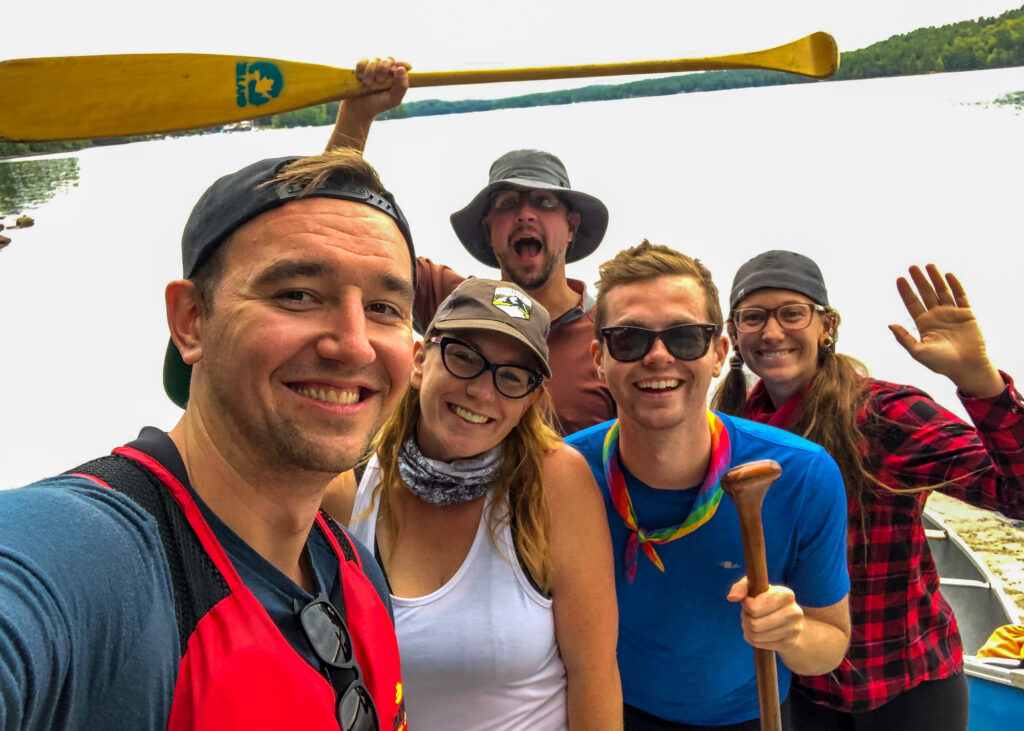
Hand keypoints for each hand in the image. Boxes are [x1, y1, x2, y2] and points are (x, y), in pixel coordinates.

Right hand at [347, 57, 410, 119]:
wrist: (359, 108)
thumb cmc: (379, 104)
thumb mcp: (393, 100)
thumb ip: (401, 87)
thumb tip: (401, 69)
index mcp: (397, 77)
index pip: (403, 65)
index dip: (400, 64)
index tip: (393, 71)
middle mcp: (387, 69)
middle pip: (389, 59)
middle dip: (383, 68)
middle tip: (379, 80)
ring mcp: (375, 66)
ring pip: (375, 60)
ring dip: (370, 71)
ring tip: (367, 84)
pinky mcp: (363, 66)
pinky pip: (363, 61)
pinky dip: (361, 68)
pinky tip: (360, 78)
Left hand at [727, 577, 803, 652]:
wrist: (789, 620)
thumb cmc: (766, 599)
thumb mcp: (755, 587)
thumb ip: (741, 587)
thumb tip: (732, 597)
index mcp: (786, 595)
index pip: (754, 608)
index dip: (746, 606)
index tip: (748, 602)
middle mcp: (794, 612)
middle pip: (754, 624)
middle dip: (745, 619)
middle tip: (748, 614)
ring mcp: (793, 630)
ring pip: (756, 635)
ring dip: (747, 629)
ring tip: (751, 623)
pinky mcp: (789, 643)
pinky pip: (760, 644)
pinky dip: (753, 639)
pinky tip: (757, 633)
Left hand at [889, 264, 1002, 397]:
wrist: (966, 367)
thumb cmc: (941, 363)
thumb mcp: (918, 352)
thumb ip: (904, 338)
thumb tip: (889, 324)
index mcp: (924, 324)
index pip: (912, 303)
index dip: (906, 291)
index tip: (899, 279)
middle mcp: (937, 316)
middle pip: (926, 294)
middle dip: (919, 280)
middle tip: (912, 267)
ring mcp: (952, 313)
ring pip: (942, 291)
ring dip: (935, 278)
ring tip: (928, 265)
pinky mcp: (966, 314)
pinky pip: (960, 296)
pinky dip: (955, 285)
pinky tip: (948, 275)